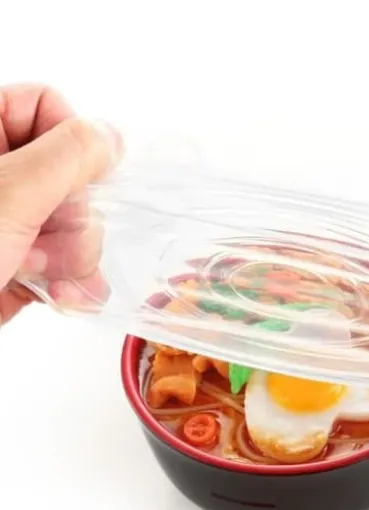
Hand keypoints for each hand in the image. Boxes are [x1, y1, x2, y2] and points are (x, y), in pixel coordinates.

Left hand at [0, 84, 122, 324]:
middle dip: (70, 216)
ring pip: (79, 223)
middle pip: (73, 175)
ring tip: (35, 274)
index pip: (45, 107)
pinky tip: (61, 297)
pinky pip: (73, 264)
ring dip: (73, 256)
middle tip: (39, 239)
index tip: (60, 184)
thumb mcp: (5, 195)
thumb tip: (112, 137)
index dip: (66, 146)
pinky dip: (76, 284)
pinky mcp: (23, 267)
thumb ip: (66, 156)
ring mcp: (12, 226)